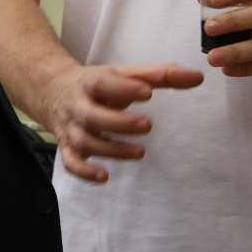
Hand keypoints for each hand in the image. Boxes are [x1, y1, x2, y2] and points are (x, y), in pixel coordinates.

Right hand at [43, 62, 202, 182]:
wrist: (53, 91)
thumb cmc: (100, 84)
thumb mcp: (125, 74)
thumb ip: (161, 76)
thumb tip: (198, 77)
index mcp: (92, 82)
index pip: (104, 83)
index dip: (124, 88)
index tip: (147, 92)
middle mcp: (78, 106)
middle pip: (93, 116)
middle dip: (118, 123)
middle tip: (148, 125)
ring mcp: (71, 128)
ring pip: (86, 142)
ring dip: (111, 150)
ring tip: (141, 153)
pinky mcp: (67, 147)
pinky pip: (71, 162)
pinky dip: (84, 172)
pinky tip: (105, 177)